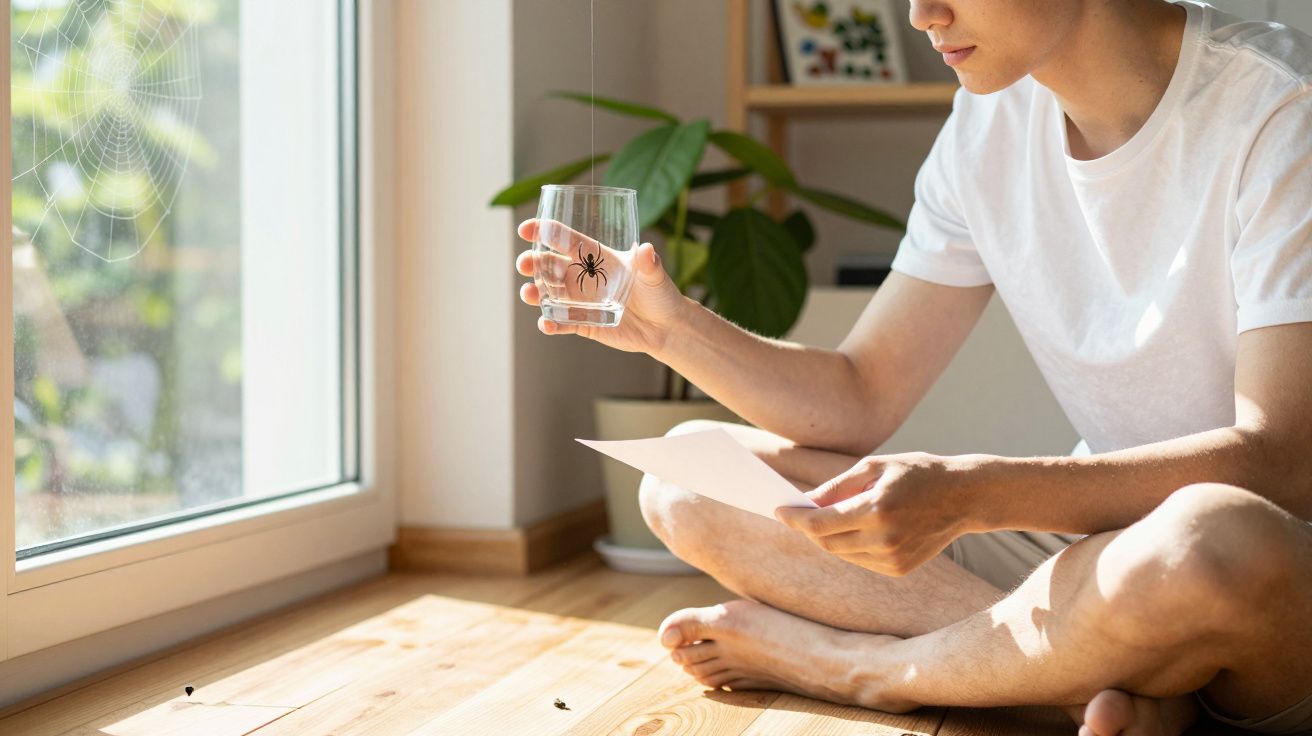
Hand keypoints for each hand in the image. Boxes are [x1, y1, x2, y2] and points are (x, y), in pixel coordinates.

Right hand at [516, 218, 689, 355]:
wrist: (665, 327)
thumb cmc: (660, 293)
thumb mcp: (655, 276)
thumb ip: (649, 264)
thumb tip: (647, 250)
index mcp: (596, 257)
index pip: (565, 240)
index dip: (545, 232)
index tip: (526, 228)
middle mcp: (583, 277)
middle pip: (550, 266)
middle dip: (533, 263)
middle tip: (523, 264)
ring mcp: (580, 301)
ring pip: (550, 294)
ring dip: (535, 293)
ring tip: (529, 294)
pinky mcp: (583, 323)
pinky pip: (562, 323)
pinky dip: (551, 324)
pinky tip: (546, 324)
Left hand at [775, 452, 985, 575]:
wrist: (965, 497)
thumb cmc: (917, 473)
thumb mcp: (875, 467)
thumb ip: (837, 486)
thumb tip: (805, 501)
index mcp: (877, 510)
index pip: (820, 524)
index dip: (794, 519)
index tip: (778, 510)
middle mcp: (884, 540)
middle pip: (827, 543)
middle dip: (807, 529)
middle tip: (796, 513)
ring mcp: (893, 558)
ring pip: (842, 554)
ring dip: (828, 538)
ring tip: (826, 517)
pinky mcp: (900, 569)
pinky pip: (861, 560)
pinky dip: (850, 546)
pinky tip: (856, 528)